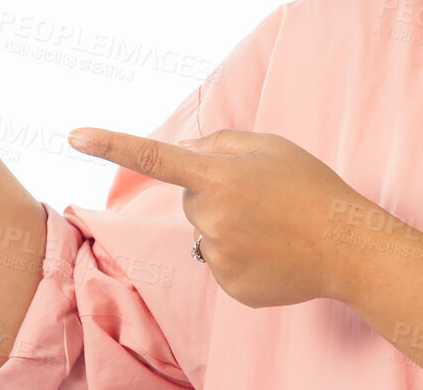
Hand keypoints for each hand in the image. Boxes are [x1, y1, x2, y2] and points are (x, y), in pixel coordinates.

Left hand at [67, 127, 372, 308]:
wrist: (349, 248)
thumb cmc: (311, 188)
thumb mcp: (269, 146)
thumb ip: (219, 144)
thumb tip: (184, 155)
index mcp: (218, 176)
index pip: (153, 157)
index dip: (110, 144)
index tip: (73, 135)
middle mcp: (210, 218)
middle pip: (191, 198)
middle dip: (216, 191)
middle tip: (263, 196)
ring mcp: (218, 257)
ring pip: (205, 232)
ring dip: (229, 225)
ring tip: (272, 225)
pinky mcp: (230, 287)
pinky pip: (220, 262)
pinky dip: (241, 255)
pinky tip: (272, 251)